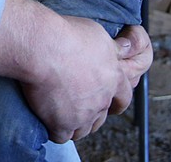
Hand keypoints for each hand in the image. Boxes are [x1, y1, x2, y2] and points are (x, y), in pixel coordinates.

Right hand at [20, 16, 152, 142]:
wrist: (43, 48)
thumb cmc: (68, 36)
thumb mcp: (98, 34)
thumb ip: (111, 48)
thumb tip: (126, 47)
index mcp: (113, 78)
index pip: (124, 97)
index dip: (117, 102)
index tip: (113, 104)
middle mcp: (101, 99)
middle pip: (101, 117)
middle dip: (93, 113)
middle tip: (80, 105)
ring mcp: (82, 114)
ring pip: (83, 129)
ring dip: (76, 124)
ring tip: (64, 115)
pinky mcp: (61, 122)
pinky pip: (62, 136)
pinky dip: (56, 130)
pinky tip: (50, 121)